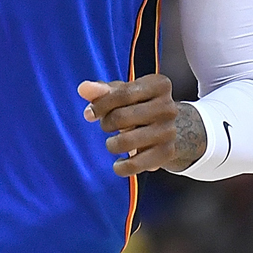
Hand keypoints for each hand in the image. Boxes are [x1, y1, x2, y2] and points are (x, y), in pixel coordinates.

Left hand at [78, 75, 203, 175]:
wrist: (166, 128)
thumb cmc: (138, 105)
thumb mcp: (122, 93)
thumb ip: (101, 90)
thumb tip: (84, 89)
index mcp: (159, 85)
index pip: (122, 94)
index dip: (100, 105)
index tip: (90, 114)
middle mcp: (168, 107)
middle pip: (121, 117)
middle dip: (106, 124)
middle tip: (107, 126)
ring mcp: (169, 131)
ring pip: (125, 141)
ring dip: (111, 145)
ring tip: (114, 143)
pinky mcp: (167, 153)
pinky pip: (135, 164)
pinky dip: (121, 167)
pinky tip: (119, 164)